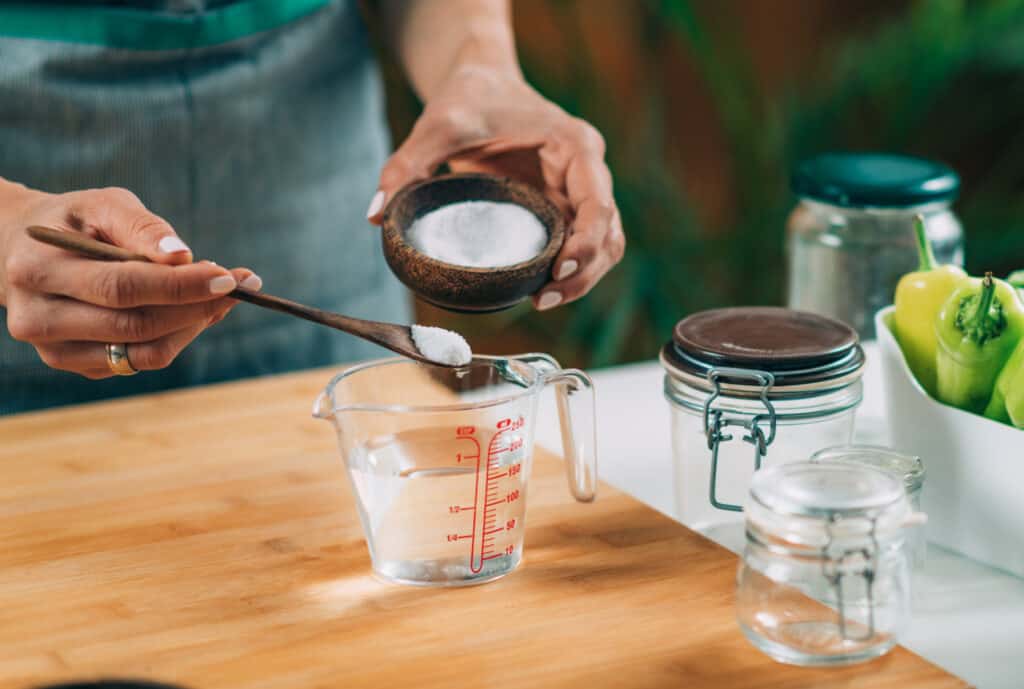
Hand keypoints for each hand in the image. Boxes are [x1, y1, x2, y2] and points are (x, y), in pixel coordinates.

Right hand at [0, 185, 260, 378]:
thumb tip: (183, 258)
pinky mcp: (76, 364)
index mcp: (38, 269)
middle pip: (136, 325)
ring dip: (194, 325)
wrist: (24, 253)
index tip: (229, 276)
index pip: (122, 286)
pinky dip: (178, 336)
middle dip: (197, 306)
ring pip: (144, 352)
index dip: (181, 285)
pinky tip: (194, 311)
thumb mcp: (103, 205)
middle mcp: (38, 319)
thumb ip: (142, 227)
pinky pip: (140, 361)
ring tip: (220, 296)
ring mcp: (55, 350)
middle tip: (238, 285)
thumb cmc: (74, 223)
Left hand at [366, 67, 624, 309]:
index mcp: (575, 146)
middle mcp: (587, 171)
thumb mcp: (439, 124)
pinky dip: (569, 272)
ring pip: (603, 246)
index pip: (599, 202)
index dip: (587, 241)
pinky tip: (537, 290)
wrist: (480, 83)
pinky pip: (579, 247)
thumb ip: (409, 164)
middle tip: (543, 299)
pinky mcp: (562, 209)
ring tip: (541, 301)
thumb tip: (377, 216)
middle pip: (608, 233)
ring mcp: (577, 193)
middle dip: (584, 272)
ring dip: (582, 279)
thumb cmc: (469, 97)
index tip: (558, 268)